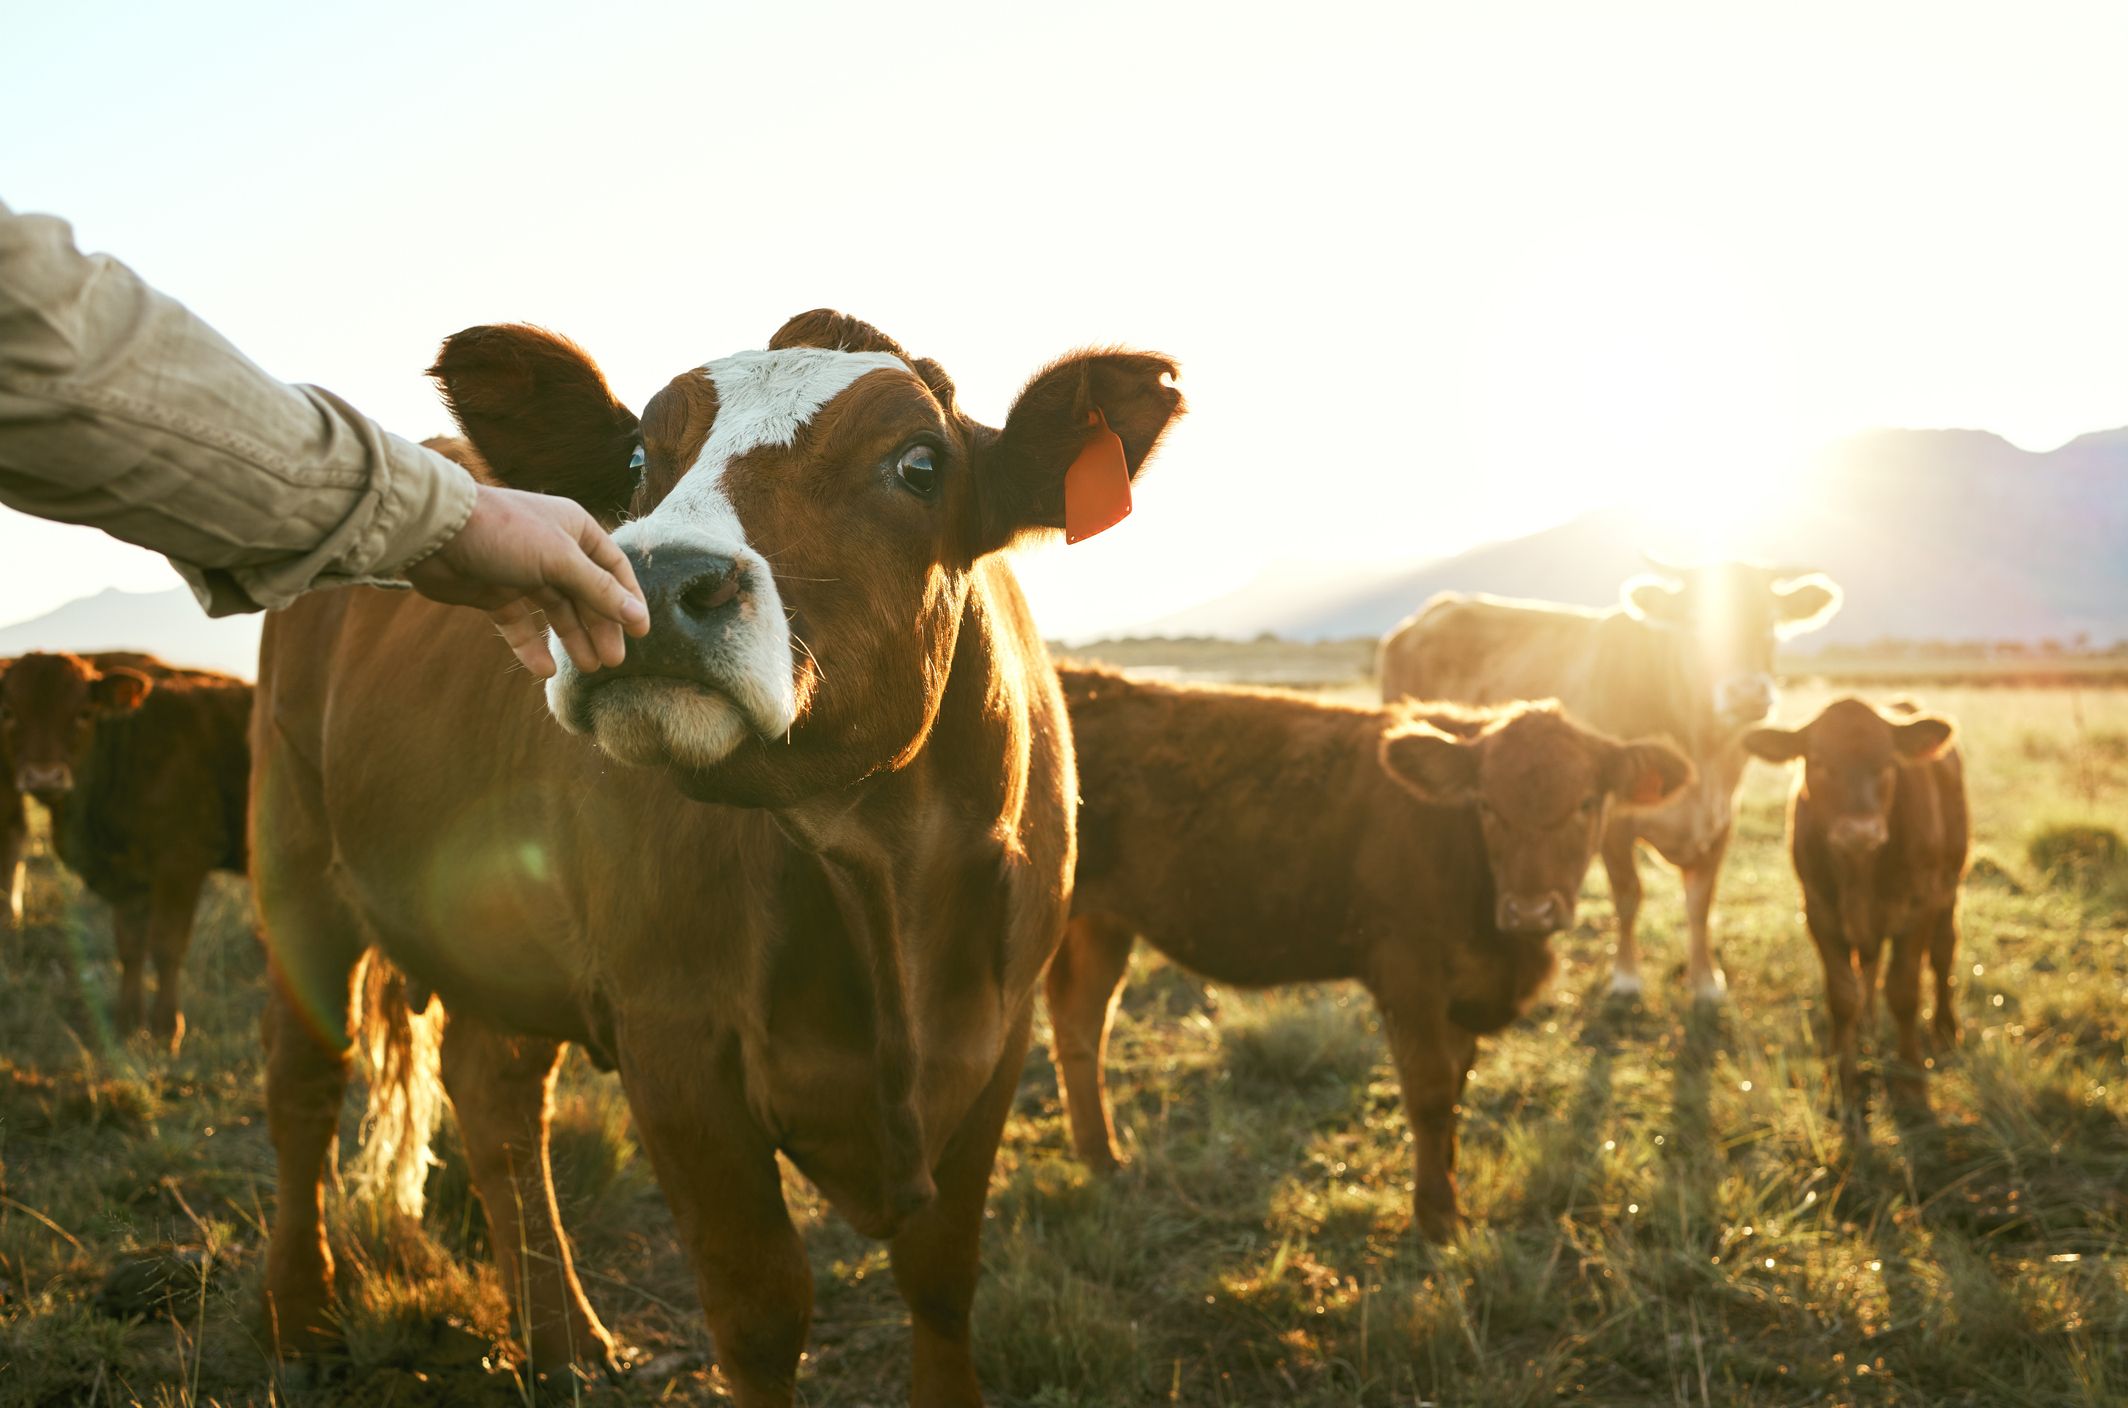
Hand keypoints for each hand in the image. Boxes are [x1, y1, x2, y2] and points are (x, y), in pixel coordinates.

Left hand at [405, 485, 648, 677]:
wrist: (435, 533)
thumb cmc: (504, 534)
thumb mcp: (561, 560)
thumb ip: (600, 591)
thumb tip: (638, 617)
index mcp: (575, 530)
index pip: (613, 568)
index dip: (628, 600)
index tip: (642, 633)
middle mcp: (552, 549)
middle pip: (586, 594)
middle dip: (601, 627)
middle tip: (614, 661)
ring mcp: (523, 572)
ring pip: (556, 612)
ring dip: (573, 638)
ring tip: (589, 668)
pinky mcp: (495, 593)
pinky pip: (520, 624)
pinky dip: (532, 646)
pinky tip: (544, 670)